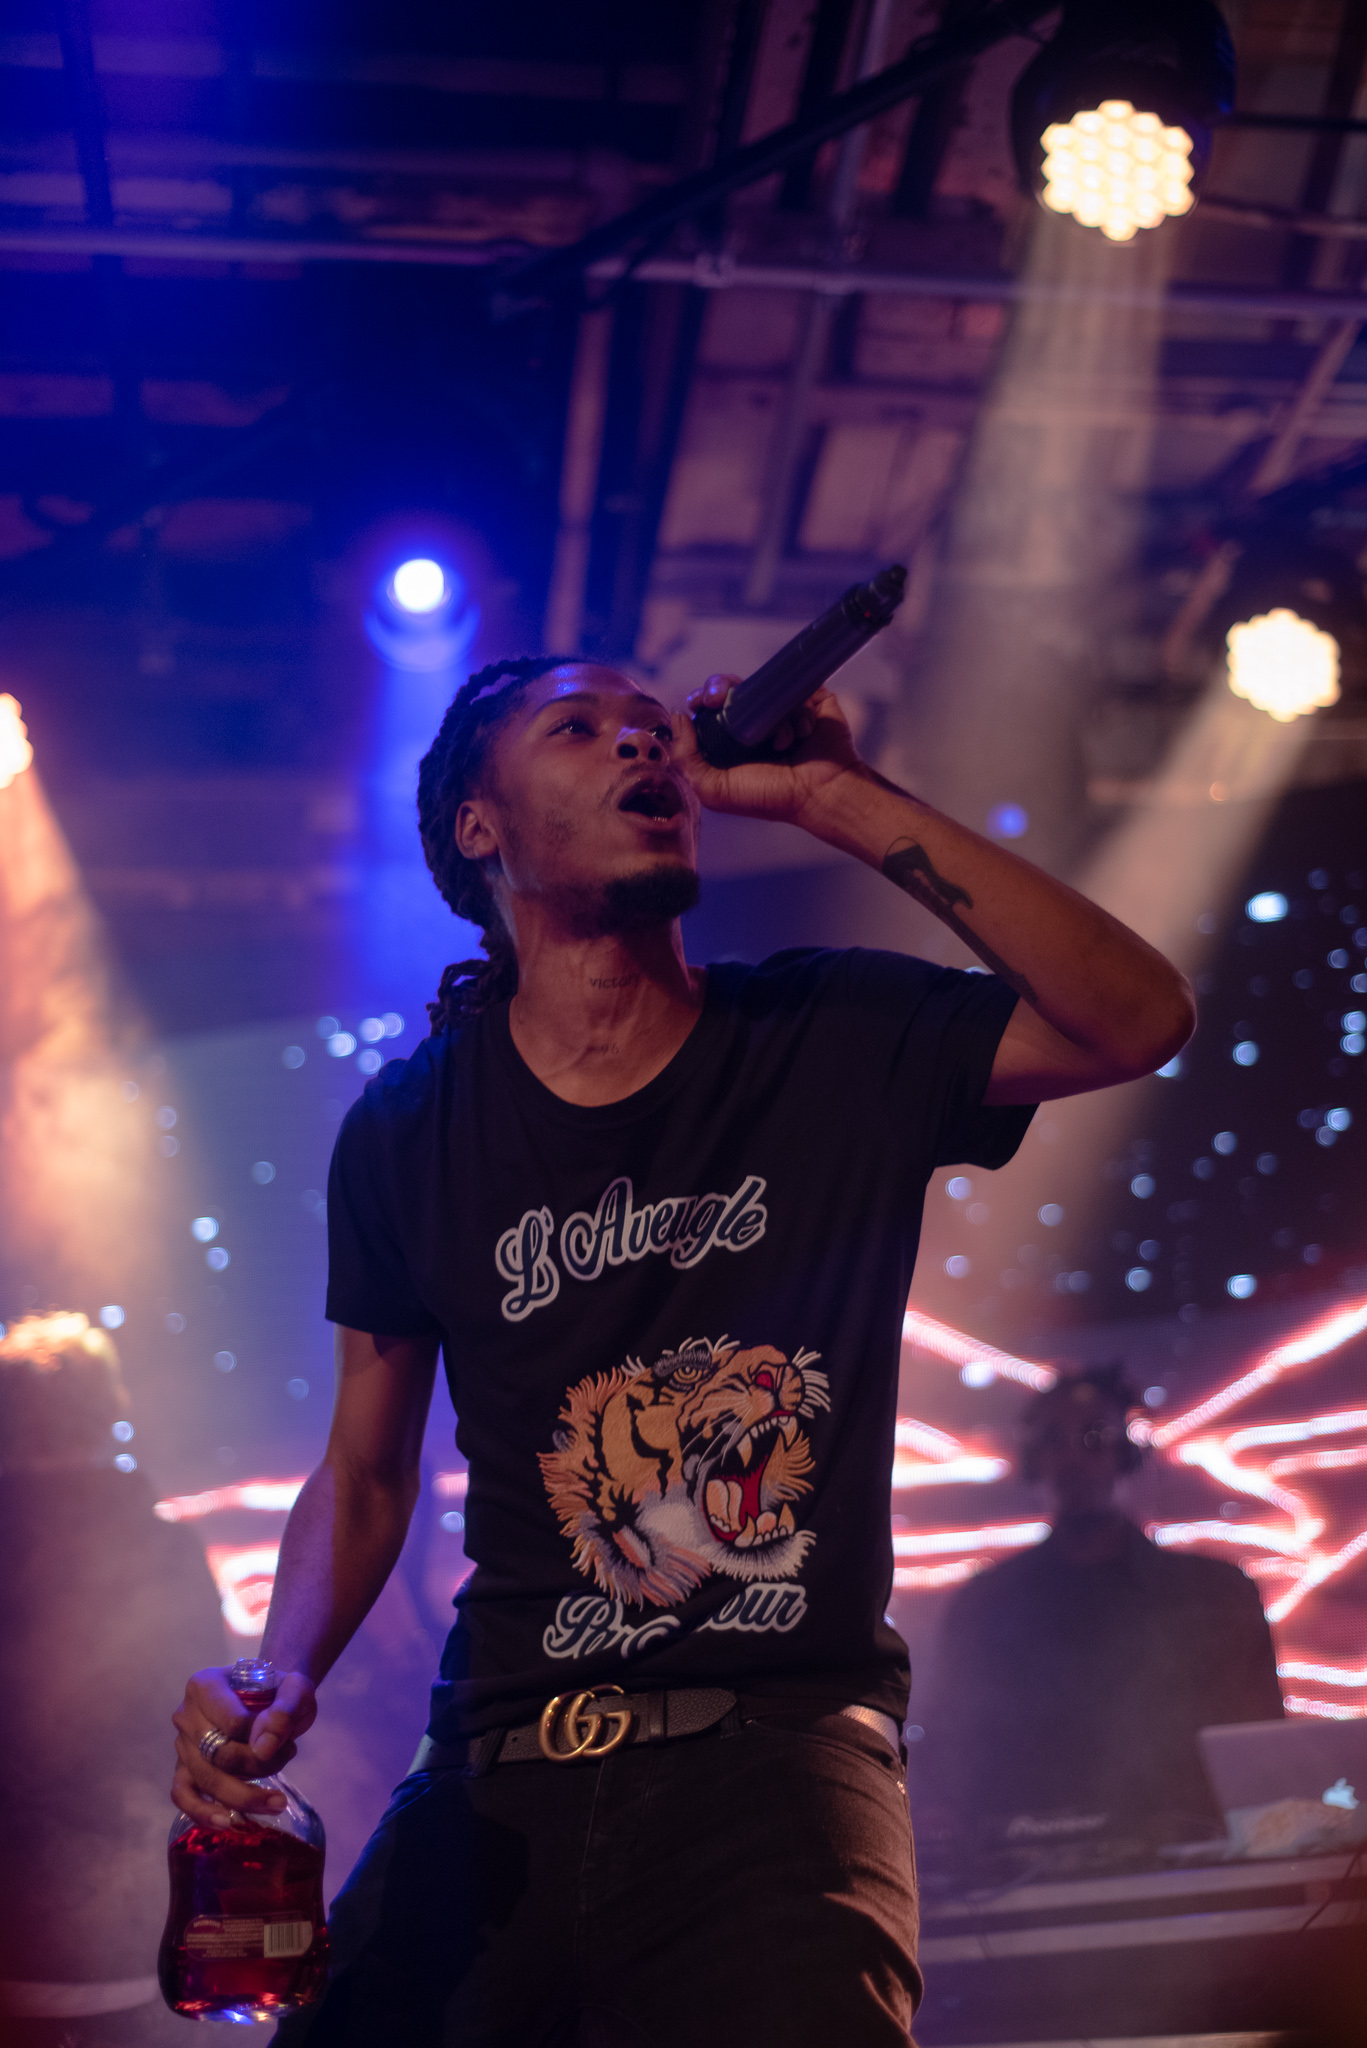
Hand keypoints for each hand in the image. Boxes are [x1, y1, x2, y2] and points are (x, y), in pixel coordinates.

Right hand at [171, 1666, 317, 1827]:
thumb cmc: (280, 1691)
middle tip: (288, 1757)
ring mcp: (182, 1744)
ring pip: (206, 1780)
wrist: (272, 1698)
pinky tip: (228, 1823)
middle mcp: (186, 1714)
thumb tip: (263, 1748)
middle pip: (218, 1756)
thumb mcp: (295, 1690)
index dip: (261, 1736)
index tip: (284, 1735)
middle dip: (258, 1767)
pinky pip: (183, 1796)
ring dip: (244, 1795)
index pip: (232, 1723)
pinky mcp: (185, 1769)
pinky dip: (202, 1812)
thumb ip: (285, 1710)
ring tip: (276, 1801)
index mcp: (205, 1685)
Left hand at [673, 676, 861, 826]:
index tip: (703, 701)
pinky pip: (797, 692)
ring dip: (769, 714)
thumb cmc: (770, 797)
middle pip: (730, 687)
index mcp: (730, 743)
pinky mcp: (810, 703)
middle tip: (723, 697)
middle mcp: (755, 725)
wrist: (820, 794)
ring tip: (781, 742)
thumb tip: (678, 716)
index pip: (709, 708)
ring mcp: (783, 712)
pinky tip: (803, 736)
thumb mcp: (714, 789)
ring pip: (764, 688)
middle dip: (722, 686)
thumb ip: (686, 758)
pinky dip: (798, 713)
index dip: (702, 698)